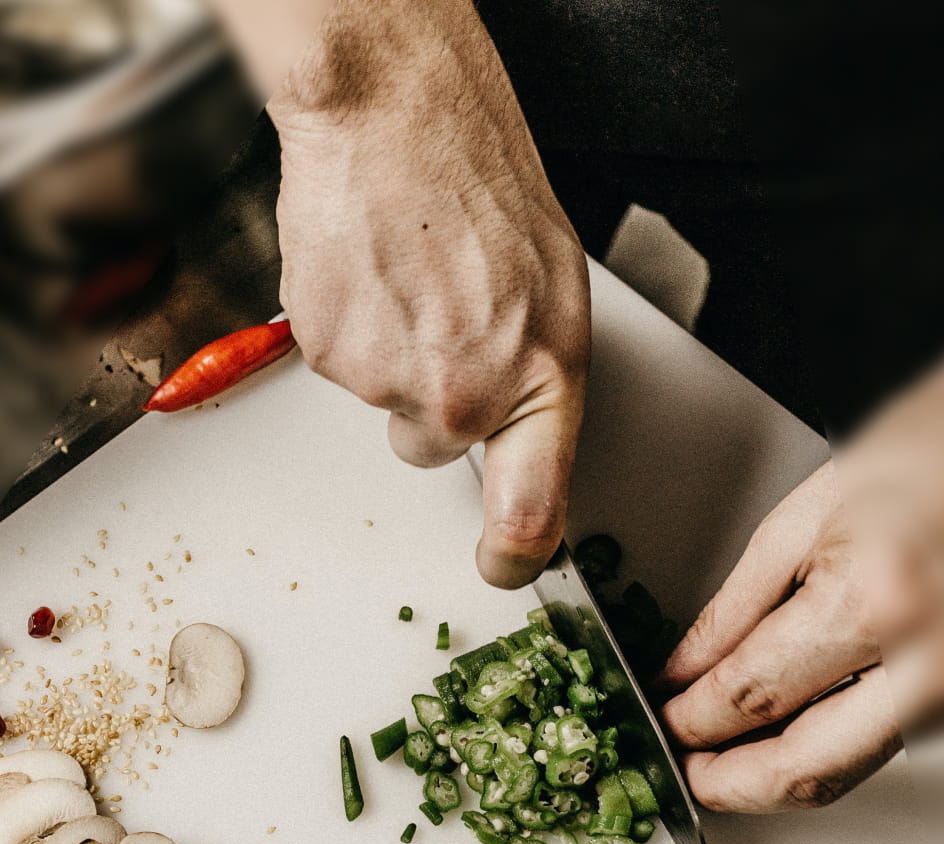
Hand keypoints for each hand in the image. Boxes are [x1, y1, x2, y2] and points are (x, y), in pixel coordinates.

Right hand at [267, 0, 589, 588]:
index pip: (531, 516)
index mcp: (539, 382)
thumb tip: (521, 445)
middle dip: (436, 401)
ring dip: (395, 357)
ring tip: (412, 281)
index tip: (503, 565)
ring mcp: (388, 382)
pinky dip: (355, 330)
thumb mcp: (553, 294)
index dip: (514, 557)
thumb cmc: (481, 186)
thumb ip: (536, 383)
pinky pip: (344, 365)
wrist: (394, 116)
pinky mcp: (327, 355)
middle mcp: (464, 397)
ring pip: (387, 404)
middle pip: (435, 449)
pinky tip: (375, 276)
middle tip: (445, 324)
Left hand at [659, 355, 943, 812]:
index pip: (756, 693)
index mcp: (876, 595)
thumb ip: (735, 605)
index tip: (668, 722)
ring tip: (731, 748)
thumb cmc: (940, 445)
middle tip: (688, 769)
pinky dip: (838, 738)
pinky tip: (802, 718)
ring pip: (854, 769)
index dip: (694, 720)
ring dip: (782, 770)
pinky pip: (897, 739)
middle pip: (808, 768)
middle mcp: (938, 657)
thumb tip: (687, 667)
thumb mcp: (807, 512)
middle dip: (731, 783)